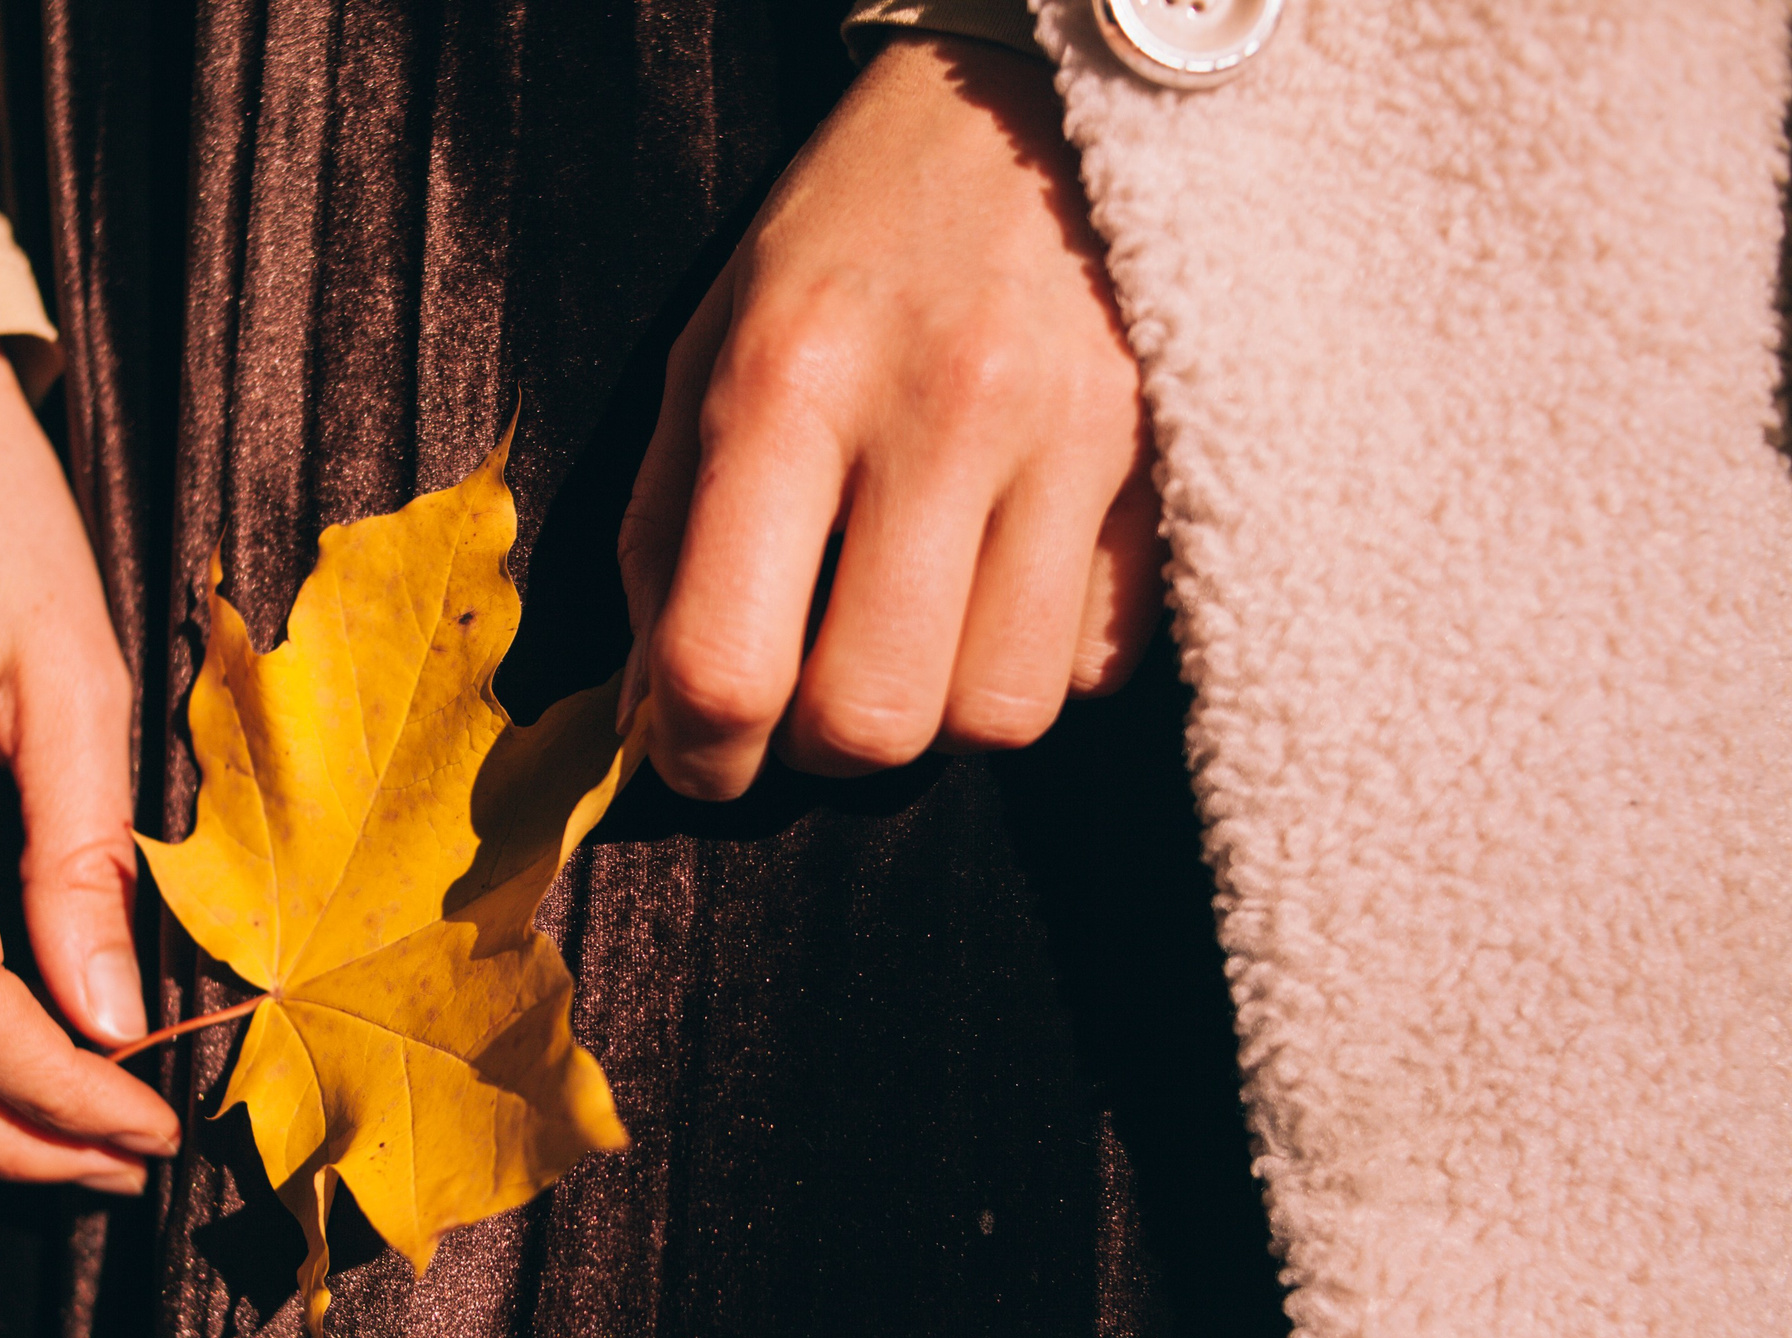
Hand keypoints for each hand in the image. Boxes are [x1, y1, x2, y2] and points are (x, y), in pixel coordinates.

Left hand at [619, 31, 1160, 797]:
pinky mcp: (1166, 465)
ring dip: (937, 716)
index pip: (726, 660)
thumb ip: (665, 533)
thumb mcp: (712, 348)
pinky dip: (1036, 659)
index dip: (698, 754)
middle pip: (874, 722)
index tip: (699, 751)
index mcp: (789, 383)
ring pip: (999, 718)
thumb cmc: (846, 240)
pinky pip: (1099, 662)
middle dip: (821, 752)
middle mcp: (939, 415)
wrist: (1034, 106)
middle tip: (806, 700)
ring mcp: (1071, 442)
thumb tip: (650, 716)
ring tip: (908, 635)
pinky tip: (999, 584)